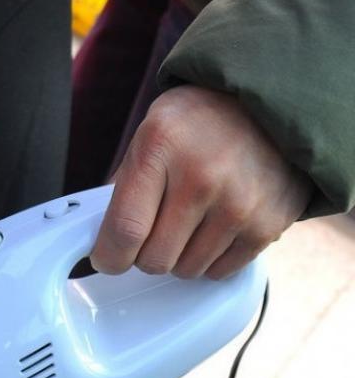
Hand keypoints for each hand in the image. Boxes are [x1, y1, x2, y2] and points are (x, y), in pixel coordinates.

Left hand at [90, 85, 312, 278]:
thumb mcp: (149, 136)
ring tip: (191, 222)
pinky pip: (219, 272)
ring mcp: (239, 203)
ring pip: (186, 270)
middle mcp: (203, 175)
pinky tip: (215, 228)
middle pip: (154, 259)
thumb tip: (103, 243)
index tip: (108, 259)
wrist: (273, 105)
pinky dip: (210, 259)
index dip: (110, 256)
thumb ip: (125, 187)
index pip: (125, 229)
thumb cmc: (198, 125)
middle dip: (146, 254)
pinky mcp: (267, 224)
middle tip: (155, 231)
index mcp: (161, 146)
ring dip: (180, 257)